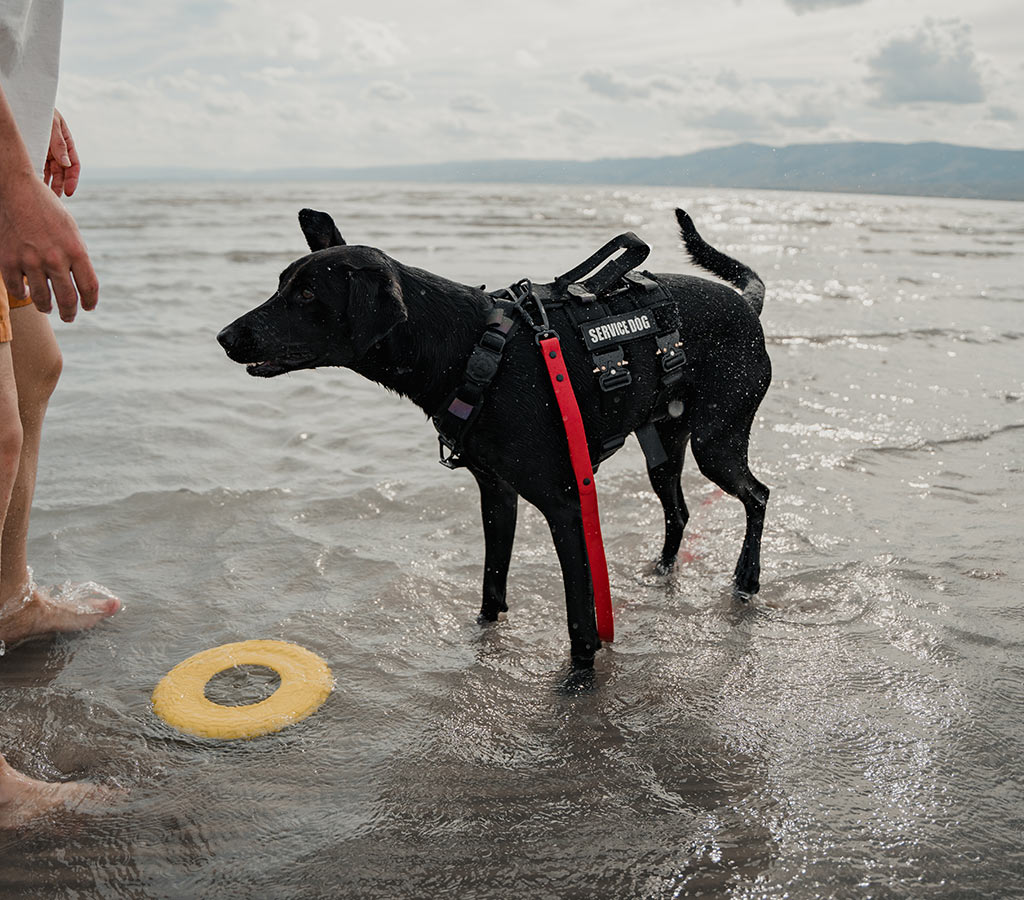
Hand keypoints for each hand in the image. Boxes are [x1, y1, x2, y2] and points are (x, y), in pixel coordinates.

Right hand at [0, 172, 97, 320]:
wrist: (15, 189)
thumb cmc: (47, 210)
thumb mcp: (71, 231)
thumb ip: (77, 257)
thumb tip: (81, 285)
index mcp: (75, 250)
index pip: (89, 287)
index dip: (91, 302)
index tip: (88, 307)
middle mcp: (55, 258)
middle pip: (68, 299)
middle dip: (70, 313)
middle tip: (69, 317)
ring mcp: (30, 261)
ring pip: (43, 299)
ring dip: (47, 308)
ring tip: (49, 308)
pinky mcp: (8, 260)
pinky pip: (17, 289)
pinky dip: (24, 295)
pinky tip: (27, 293)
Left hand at [44, 109, 80, 196]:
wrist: (24, 99)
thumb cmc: (39, 109)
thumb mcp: (52, 124)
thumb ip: (59, 143)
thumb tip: (66, 164)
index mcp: (66, 142)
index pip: (74, 165)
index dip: (72, 179)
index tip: (68, 191)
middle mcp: (58, 149)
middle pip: (62, 172)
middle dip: (60, 185)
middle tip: (54, 198)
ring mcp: (46, 150)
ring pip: (50, 171)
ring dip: (49, 184)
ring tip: (46, 196)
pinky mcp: (36, 151)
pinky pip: (39, 166)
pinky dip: (39, 176)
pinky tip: (36, 184)